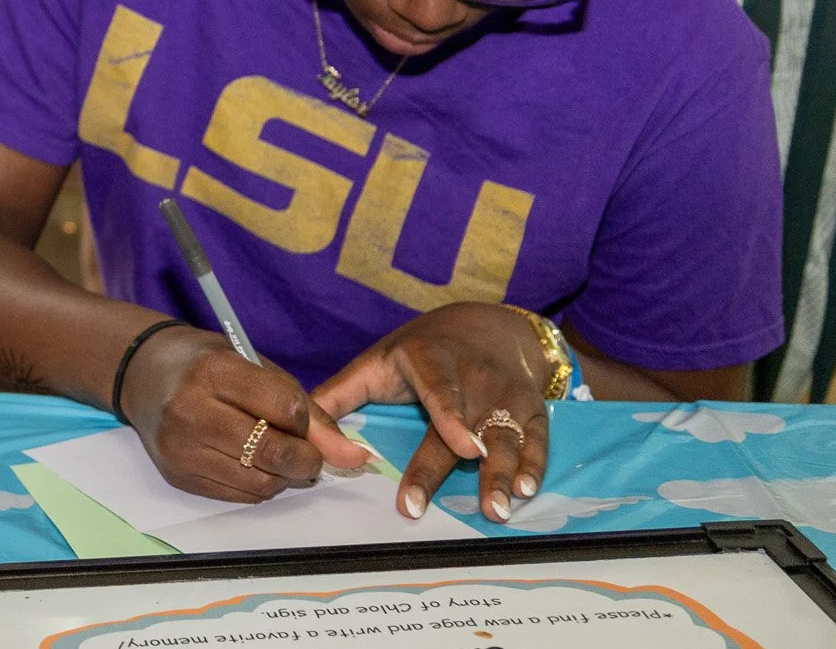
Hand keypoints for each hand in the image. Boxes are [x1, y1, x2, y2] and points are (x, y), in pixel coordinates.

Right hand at [120, 324, 371, 502]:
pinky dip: (259, 486)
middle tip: (308, 455)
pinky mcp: (177, 476)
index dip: (304, 421)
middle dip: (305, 459)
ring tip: (279, 458)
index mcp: (213, 371)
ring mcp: (180, 448)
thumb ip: (305, 410)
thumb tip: (353, 457)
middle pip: (273, 452)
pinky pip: (239, 496)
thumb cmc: (205, 364)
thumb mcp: (253, 367)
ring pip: (259, 482)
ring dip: (283, 477)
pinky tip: (251, 465)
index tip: (299, 418)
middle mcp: (190, 410)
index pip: (286, 409)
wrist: (142, 375)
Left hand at [312, 302, 553, 524]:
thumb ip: (338, 395)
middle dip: (475, 466)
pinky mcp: (532, 409)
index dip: (451, 416)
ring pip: (508, 436)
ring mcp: (506, 393)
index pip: (440, 387)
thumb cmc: (419, 352)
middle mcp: (473, 375)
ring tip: (500, 507)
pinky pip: (537, 438)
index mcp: (430, 358)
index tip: (461, 448)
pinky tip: (528, 489)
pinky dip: (535, 464)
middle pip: (472, 426)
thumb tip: (297, 428)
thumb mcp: (377, 362)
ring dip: (507, 473)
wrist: (485, 327)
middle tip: (478, 507)